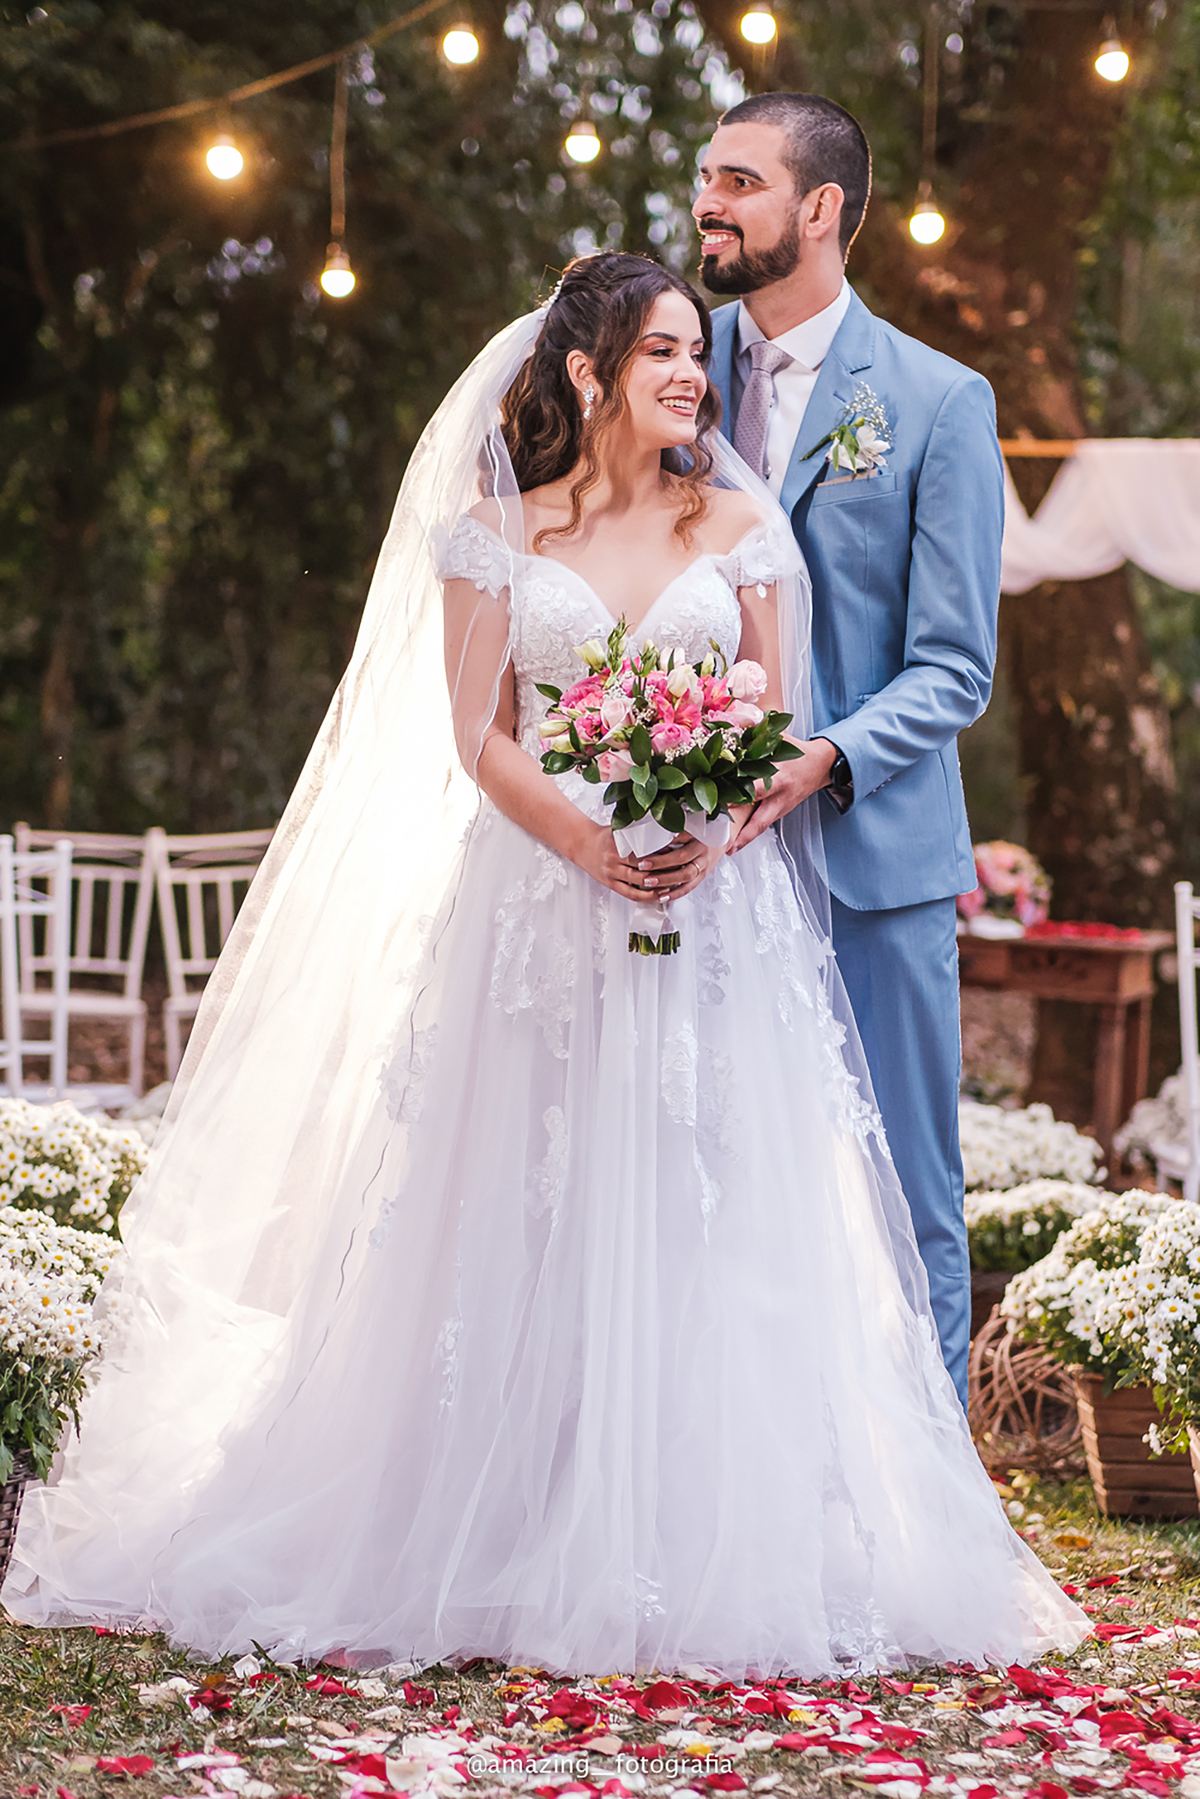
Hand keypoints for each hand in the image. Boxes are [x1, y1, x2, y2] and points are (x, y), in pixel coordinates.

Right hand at [572, 825, 722, 900]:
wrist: (581, 845)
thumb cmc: (605, 835)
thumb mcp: (619, 828)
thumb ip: (638, 829)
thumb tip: (665, 826)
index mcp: (617, 844)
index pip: (644, 851)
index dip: (661, 854)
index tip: (677, 852)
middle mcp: (614, 860)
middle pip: (644, 869)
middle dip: (664, 871)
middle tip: (681, 869)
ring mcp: (612, 874)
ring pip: (639, 883)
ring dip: (658, 884)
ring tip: (675, 883)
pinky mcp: (611, 884)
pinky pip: (631, 894)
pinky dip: (647, 896)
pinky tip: (659, 895)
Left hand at [730, 738, 836, 851]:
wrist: (821, 766)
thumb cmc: (797, 752)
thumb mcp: (779, 739)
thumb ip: (755, 732)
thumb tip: (731, 724)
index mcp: (780, 779)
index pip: (758, 790)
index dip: (741, 797)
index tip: (722, 802)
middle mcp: (780, 797)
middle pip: (761, 822)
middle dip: (744, 835)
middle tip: (727, 846)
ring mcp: (781, 808)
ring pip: (762, 827)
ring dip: (745, 840)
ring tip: (727, 850)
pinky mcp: (780, 812)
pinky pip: (763, 824)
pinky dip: (750, 833)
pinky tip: (735, 841)